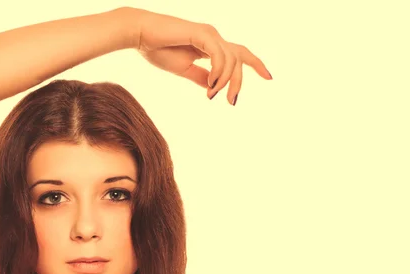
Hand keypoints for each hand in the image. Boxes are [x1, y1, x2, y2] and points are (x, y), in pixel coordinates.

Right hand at [130, 8, 271, 103]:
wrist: (140, 36)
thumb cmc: (158, 50)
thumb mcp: (184, 70)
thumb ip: (201, 78)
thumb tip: (213, 88)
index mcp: (210, 45)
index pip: (239, 53)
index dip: (256, 64)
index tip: (269, 77)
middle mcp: (213, 37)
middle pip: (240, 58)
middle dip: (239, 81)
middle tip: (232, 102)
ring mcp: (209, 34)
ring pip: (232, 59)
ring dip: (225, 81)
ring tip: (212, 95)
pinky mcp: (202, 34)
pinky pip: (219, 56)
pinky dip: (218, 73)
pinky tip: (210, 86)